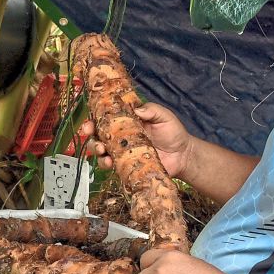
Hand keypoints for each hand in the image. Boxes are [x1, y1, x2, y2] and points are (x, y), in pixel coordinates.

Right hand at [77, 102, 194, 178]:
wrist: (183, 156)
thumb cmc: (173, 133)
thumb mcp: (164, 117)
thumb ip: (152, 110)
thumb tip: (136, 109)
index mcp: (127, 120)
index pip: (106, 117)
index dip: (95, 118)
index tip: (90, 121)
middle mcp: (121, 135)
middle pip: (98, 134)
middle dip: (91, 135)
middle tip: (91, 134)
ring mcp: (122, 151)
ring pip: (101, 150)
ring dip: (96, 149)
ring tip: (101, 150)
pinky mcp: (125, 164)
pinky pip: (111, 164)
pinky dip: (106, 163)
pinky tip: (109, 162)